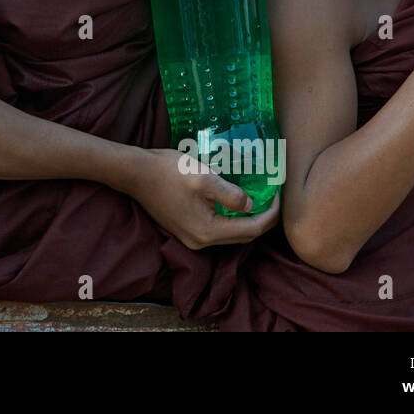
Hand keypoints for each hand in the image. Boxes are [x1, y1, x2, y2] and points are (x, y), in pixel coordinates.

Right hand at [119, 147, 279, 249]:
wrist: (135, 173)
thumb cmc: (168, 172)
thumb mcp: (204, 178)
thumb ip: (231, 194)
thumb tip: (251, 205)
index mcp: (208, 231)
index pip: (251, 229)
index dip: (270, 214)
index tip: (278, 194)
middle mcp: (200, 241)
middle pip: (242, 236)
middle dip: (261, 218)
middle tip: (271, 197)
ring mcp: (191, 238)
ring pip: (229, 234)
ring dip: (246, 219)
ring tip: (256, 198)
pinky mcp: (184, 229)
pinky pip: (216, 229)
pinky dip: (230, 218)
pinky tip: (232, 202)